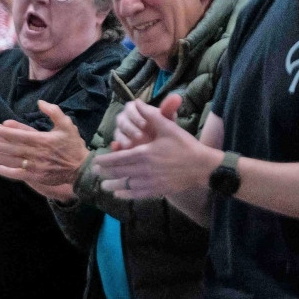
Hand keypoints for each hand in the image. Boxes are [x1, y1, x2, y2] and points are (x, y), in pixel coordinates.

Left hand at [0, 100, 89, 186]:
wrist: (82, 168)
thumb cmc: (73, 146)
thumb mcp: (66, 125)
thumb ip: (54, 112)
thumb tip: (40, 102)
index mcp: (44, 140)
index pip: (21, 135)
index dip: (6, 133)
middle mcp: (38, 153)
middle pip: (14, 148)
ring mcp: (36, 166)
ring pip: (14, 161)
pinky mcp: (37, 177)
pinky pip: (19, 175)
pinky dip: (7, 172)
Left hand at [93, 97, 216, 198]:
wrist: (203, 166)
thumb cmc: (186, 145)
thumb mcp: (169, 128)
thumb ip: (152, 116)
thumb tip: (137, 103)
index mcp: (144, 153)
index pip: (118, 158)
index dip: (104, 161)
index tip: (95, 162)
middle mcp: (144, 169)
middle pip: (118, 172)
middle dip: (104, 173)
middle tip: (94, 173)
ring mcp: (151, 182)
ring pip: (126, 185)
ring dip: (112, 185)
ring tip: (103, 185)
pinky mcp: (158, 191)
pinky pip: (137, 194)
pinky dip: (126, 195)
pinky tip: (119, 194)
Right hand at [111, 93, 180, 150]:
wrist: (162, 143)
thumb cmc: (163, 127)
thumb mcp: (167, 118)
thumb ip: (169, 108)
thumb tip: (176, 97)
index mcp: (134, 109)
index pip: (130, 108)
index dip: (135, 116)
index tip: (145, 124)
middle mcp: (124, 119)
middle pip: (121, 120)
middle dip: (130, 128)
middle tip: (139, 136)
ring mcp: (120, 132)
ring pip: (117, 133)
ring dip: (123, 138)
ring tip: (131, 146)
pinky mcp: (119, 144)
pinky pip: (114, 145)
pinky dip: (116, 147)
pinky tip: (121, 150)